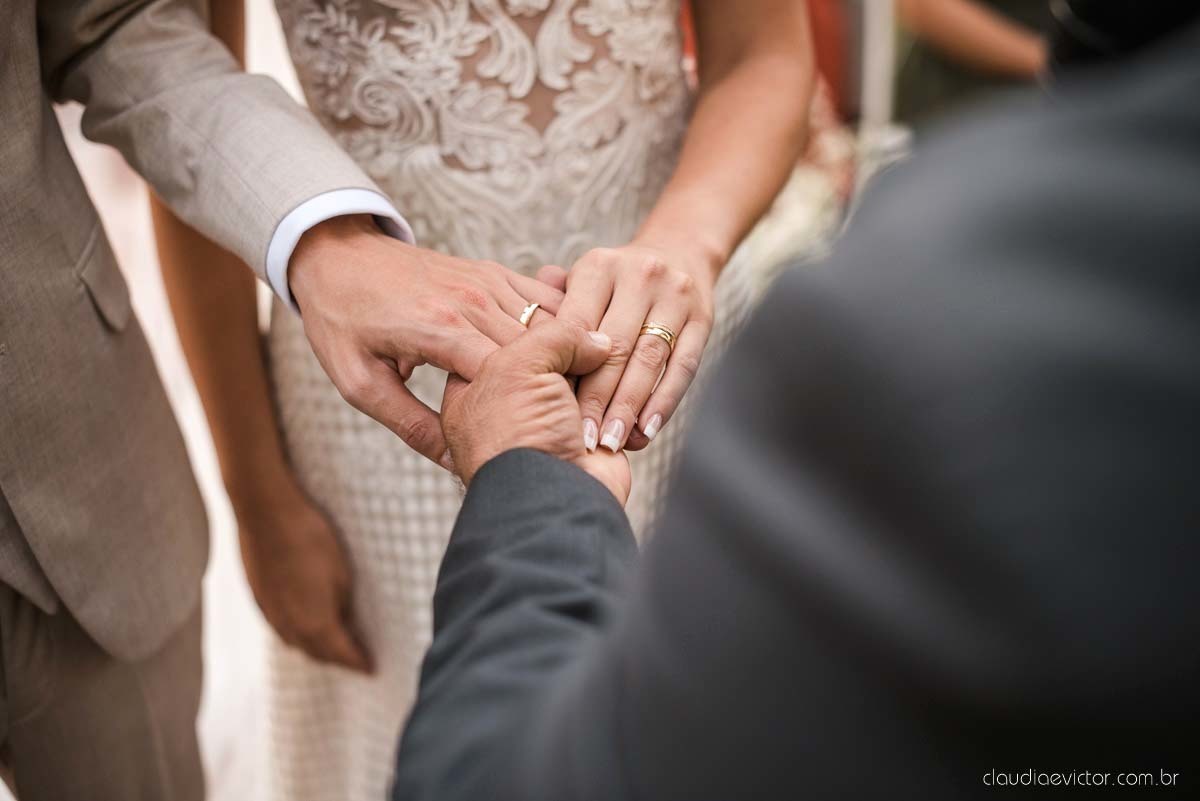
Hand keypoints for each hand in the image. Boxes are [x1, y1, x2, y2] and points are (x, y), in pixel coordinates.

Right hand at [233, 474, 371, 672]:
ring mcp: (270, 615)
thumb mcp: (342, 573)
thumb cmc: (311, 538)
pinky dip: (297, 633)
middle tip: (356, 659)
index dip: (359, 663)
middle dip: (338, 659)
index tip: (372, 668)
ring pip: (296, 643)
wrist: (265, 513)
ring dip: (316, 648)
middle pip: (318, 654)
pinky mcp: (258, 600)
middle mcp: (289, 628)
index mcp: (315, 624)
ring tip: (333, 644)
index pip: (342, 654)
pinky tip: (305, 624)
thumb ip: (344, 606)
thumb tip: (347, 622)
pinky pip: (281, 628)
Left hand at [288, 215, 562, 467]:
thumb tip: (453, 462)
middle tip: (570, 423)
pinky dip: (561, 325)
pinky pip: (544, 297)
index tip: (546, 434)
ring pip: (550, 323)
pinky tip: (565, 355)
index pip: (510, 373)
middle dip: (558, 385)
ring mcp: (486, 281)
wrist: (337, 255)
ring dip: (566, 356)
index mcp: (439, 329)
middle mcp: (471, 300)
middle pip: (539, 350)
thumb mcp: (361, 383)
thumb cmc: (342, 320)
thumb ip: (411, 424)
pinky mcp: (493, 272)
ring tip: (574, 394)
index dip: (534, 405)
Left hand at [440, 320, 629, 502]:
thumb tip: (597, 340)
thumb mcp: (520, 365)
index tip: (563, 310)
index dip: (538, 319)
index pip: (506, 332)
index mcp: (473, 387)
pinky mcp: (590, 434)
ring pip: (585, 371)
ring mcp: (550, 420)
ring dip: (599, 373)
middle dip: (574, 348)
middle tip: (588, 341)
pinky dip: (618, 394)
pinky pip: (611, 399)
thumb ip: (552, 335)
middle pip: (550, 351)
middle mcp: (509, 404)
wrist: (553, 498)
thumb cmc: (517, 439)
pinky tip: (619, 388)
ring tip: (602, 374)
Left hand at [552, 243, 715, 453]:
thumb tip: (526, 336)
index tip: (553, 409)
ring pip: (649, 360)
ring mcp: (676, 295)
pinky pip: (682, 368)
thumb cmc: (614, 284)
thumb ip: (556, 312)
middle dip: (598, 397)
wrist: (680, 250)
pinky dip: (663, 403)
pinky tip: (645, 430)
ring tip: (611, 441)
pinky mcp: (703, 319)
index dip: (567, 370)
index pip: (579, 325)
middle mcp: (640, 274)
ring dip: (629, 407)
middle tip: (583, 436)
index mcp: (599, 266)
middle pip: (615, 346)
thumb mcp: (581, 284)